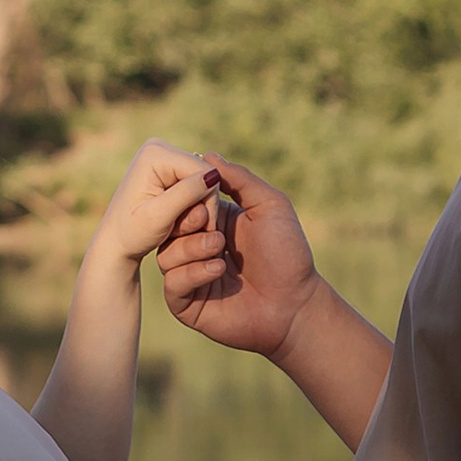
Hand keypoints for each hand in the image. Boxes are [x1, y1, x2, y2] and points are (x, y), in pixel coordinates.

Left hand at [90, 140, 218, 271]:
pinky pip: (196, 186)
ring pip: (203, 182)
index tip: (203, 229)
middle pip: (205, 173)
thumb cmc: (132, 233)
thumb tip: (214, 175)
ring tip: (177, 226)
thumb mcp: (159, 216)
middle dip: (201, 205)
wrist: (115, 242)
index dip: (209, 200)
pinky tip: (177, 219)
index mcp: (155, 153)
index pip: (203, 170)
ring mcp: (164, 157)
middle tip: (185, 230)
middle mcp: (160, 147)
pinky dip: (192, 206)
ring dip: (197, 208)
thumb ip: (186, 194)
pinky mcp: (169, 168)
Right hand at [156, 158, 318, 360]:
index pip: (182, 203)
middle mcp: (197, 248)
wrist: (295, 304)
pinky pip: (171, 284)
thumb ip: (239, 179)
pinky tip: (218, 271)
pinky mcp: (188, 305)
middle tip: (209, 224)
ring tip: (220, 251)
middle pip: (166, 228)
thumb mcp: (269, 205)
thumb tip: (206, 155)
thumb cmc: (287, 253)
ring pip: (165, 256)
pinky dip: (192, 274)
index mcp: (212, 222)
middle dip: (185, 222)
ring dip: (192, 249)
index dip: (185, 198)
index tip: (203, 199)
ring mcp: (190, 277)